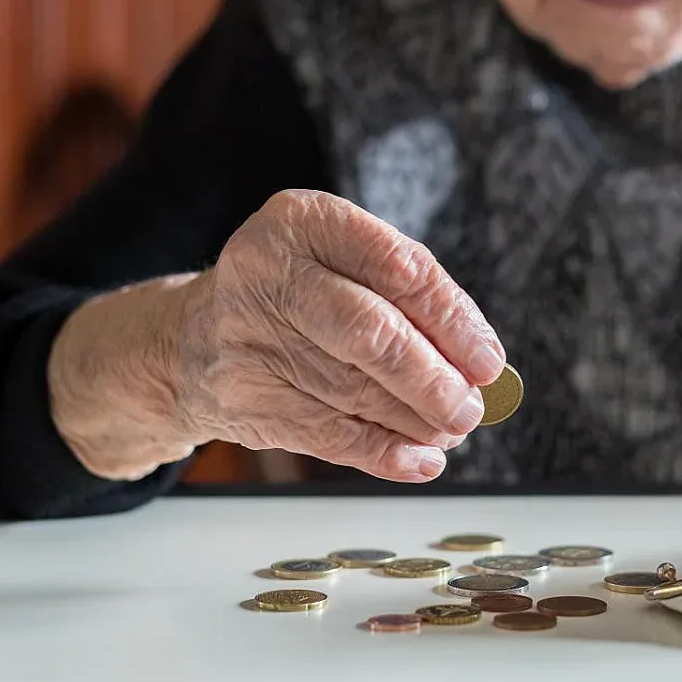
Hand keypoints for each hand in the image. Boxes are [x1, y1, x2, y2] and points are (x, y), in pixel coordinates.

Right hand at [53, 189, 503, 481]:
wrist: (192, 339)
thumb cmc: (298, 295)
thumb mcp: (342, 264)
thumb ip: (408, 300)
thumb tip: (479, 365)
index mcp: (303, 221)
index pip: (398, 267)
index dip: (453, 319)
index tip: (489, 360)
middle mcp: (268, 273)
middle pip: (371, 333)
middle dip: (433, 378)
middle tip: (471, 408)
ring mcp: (248, 338)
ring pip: (354, 390)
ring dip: (416, 420)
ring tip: (451, 429)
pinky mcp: (244, 398)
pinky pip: (328, 434)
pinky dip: (383, 452)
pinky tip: (420, 460)